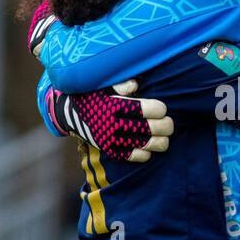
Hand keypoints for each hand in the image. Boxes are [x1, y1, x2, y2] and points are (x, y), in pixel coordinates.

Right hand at [46, 80, 173, 162]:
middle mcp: (109, 123)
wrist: (69, 113)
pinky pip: (129, 156)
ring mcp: (108, 139)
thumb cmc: (94, 93)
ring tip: (165, 139)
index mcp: (111, 105)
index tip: (163, 109)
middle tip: (170, 124)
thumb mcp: (102, 84)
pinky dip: (143, 154)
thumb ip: (120, 83)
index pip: (140, 109)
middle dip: (163, 127)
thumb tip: (134, 85)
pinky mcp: (107, 150)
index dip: (157, 110)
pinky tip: (149, 149)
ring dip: (158, 143)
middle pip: (145, 128)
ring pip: (140, 144)